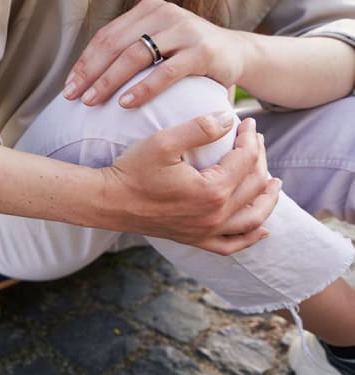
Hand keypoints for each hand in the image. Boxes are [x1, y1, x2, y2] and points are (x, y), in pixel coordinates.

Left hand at [64, 0, 248, 107]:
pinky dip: (143, 89)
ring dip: (109, 81)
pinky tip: (125, 104)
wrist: (236, 54)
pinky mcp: (201, 51)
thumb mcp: (156, 46)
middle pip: (115, 45)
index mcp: (147, 11)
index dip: (84, 62)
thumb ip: (129, 52)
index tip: (69, 87)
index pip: (106, 37)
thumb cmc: (187, 56)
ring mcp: (184, 30)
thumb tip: (86, 78)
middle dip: (90, 73)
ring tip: (92, 101)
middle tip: (74, 97)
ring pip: (135, 56)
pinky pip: (165, 72)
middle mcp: (163, 14)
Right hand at [97, 113, 280, 255]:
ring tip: (274, 183)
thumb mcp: (164, 142)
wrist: (109, 202)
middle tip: (255, 141)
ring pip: (251, 218)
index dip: (249, 138)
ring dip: (267, 199)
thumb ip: (199, 128)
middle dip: (259, 159)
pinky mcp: (194, 239)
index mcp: (211, 190)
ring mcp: (205, 231)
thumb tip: (229, 119)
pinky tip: (261, 229)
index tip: (246, 122)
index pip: (245, 160)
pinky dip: (250, 238)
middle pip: (253, 185)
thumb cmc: (133, 170)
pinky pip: (231, 245)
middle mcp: (214, 215)